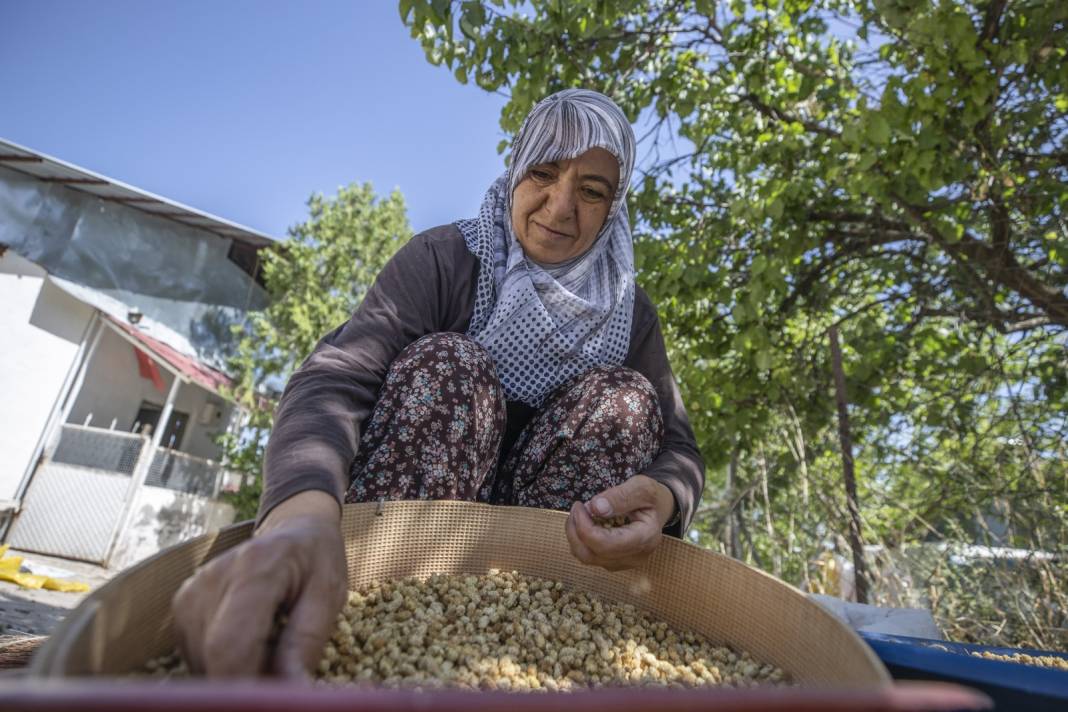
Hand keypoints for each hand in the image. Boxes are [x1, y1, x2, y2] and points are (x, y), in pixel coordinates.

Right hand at [172, 490, 346, 677]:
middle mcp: (211, 578)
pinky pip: (198, 655)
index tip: (270, 698)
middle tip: (281, 673)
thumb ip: (306, 643)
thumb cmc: (317, 561)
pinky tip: (251, 642)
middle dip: (247, 680)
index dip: (246, 685)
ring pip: (203, 662)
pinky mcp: (181, 606)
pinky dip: (225, 661)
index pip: (230, 645)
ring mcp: (190, 592)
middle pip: (214, 658)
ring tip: (271, 648)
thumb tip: (290, 692)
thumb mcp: (329, 596)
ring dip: (238, 670)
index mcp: (254, 568)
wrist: (294, 531)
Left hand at [565, 475, 675, 570]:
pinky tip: (586, 523)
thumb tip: (595, 508)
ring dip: (575, 536)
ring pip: (587, 558)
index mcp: (646, 538)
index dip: (585, 527)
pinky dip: (581, 541)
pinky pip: (590, 557)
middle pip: (592, 554)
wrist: (658, 509)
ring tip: (580, 514)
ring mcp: (625, 563)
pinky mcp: (616, 562)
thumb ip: (620, 495)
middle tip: (577, 508)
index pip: (606, 544)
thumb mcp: (641, 487)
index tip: (580, 505)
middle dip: (576, 531)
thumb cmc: (651, 497)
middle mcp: (636, 556)